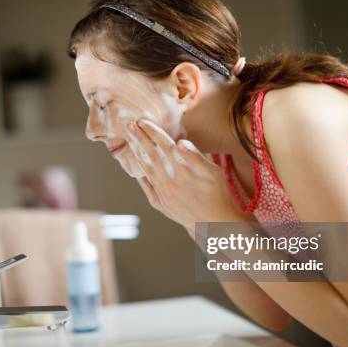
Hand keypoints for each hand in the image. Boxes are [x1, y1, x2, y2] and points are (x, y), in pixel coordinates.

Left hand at [125, 119, 243, 231]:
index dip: (153, 132)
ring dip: (137, 153)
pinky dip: (140, 174)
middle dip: (139, 138)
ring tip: (129, 141)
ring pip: (146, 169)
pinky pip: (146, 186)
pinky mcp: (160, 204)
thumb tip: (180, 143)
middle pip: (151, 155)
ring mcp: (162, 194)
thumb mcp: (214, 174)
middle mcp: (169, 182)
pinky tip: (135, 166)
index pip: (164, 146)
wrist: (214, 226)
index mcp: (182, 171)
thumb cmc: (219, 196)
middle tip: (128, 125)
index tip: (142, 120)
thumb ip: (196, 157)